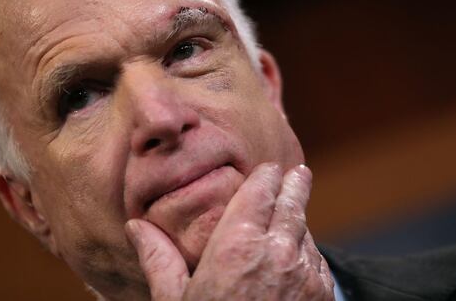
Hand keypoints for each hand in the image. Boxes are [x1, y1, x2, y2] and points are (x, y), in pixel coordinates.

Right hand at [125, 164, 334, 299]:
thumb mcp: (174, 300)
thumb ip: (157, 258)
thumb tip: (134, 227)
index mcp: (237, 244)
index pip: (260, 190)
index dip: (267, 175)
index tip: (270, 168)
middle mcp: (276, 252)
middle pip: (293, 202)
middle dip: (295, 184)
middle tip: (298, 172)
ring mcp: (304, 274)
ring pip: (306, 231)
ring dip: (300, 218)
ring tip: (297, 206)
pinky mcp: (321, 295)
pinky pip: (316, 260)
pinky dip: (308, 250)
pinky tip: (297, 252)